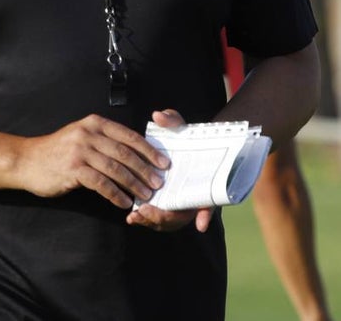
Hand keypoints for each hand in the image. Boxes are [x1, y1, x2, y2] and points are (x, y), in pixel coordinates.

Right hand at [14, 113, 169, 209]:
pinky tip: (124, 203)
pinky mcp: (73, 169)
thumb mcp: (81, 136)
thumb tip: (134, 156)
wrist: (27, 160)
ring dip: (134, 184)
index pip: (129, 135)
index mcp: (95, 123)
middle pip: (125, 153)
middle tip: (159, 182)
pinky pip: (101, 183)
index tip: (163, 163)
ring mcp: (80, 151)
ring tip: (145, 195)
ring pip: (116, 169)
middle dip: (145, 169)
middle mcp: (89, 134)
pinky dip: (115, 194)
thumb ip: (103, 140)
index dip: (148, 150)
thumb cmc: (58, 151)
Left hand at [126, 109, 214, 232]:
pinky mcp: (163, 203)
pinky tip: (131, 217)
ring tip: (134, 216)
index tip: (200, 223)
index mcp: (204, 181)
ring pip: (168, 221)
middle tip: (146, 211)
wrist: (179, 144)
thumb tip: (158, 116)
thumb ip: (172, 120)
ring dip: (152, 221)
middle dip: (164, 217)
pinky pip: (156, 218)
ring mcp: (177, 202)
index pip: (209, 202)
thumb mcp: (179, 125)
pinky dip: (145, 219)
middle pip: (182, 216)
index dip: (206, 214)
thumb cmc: (182, 135)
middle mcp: (192, 195)